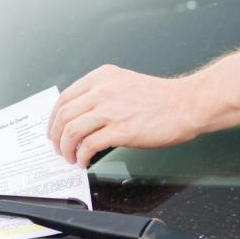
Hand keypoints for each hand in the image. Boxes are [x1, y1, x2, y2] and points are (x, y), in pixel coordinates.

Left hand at [47, 65, 203, 166]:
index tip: (53, 131)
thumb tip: (82, 116)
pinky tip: (85, 161)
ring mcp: (111, 110)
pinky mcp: (121, 130)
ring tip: (71, 158)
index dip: (53, 119)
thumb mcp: (124, 84)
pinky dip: (82, 156)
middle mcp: (103, 90)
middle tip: (58, 148)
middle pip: (64, 115)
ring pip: (72, 131)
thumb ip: (102, 94)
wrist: (186, 105)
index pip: (64, 97)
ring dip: (66, 149)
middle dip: (56, 136)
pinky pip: (89, 145)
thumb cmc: (161, 98)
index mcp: (102, 77)